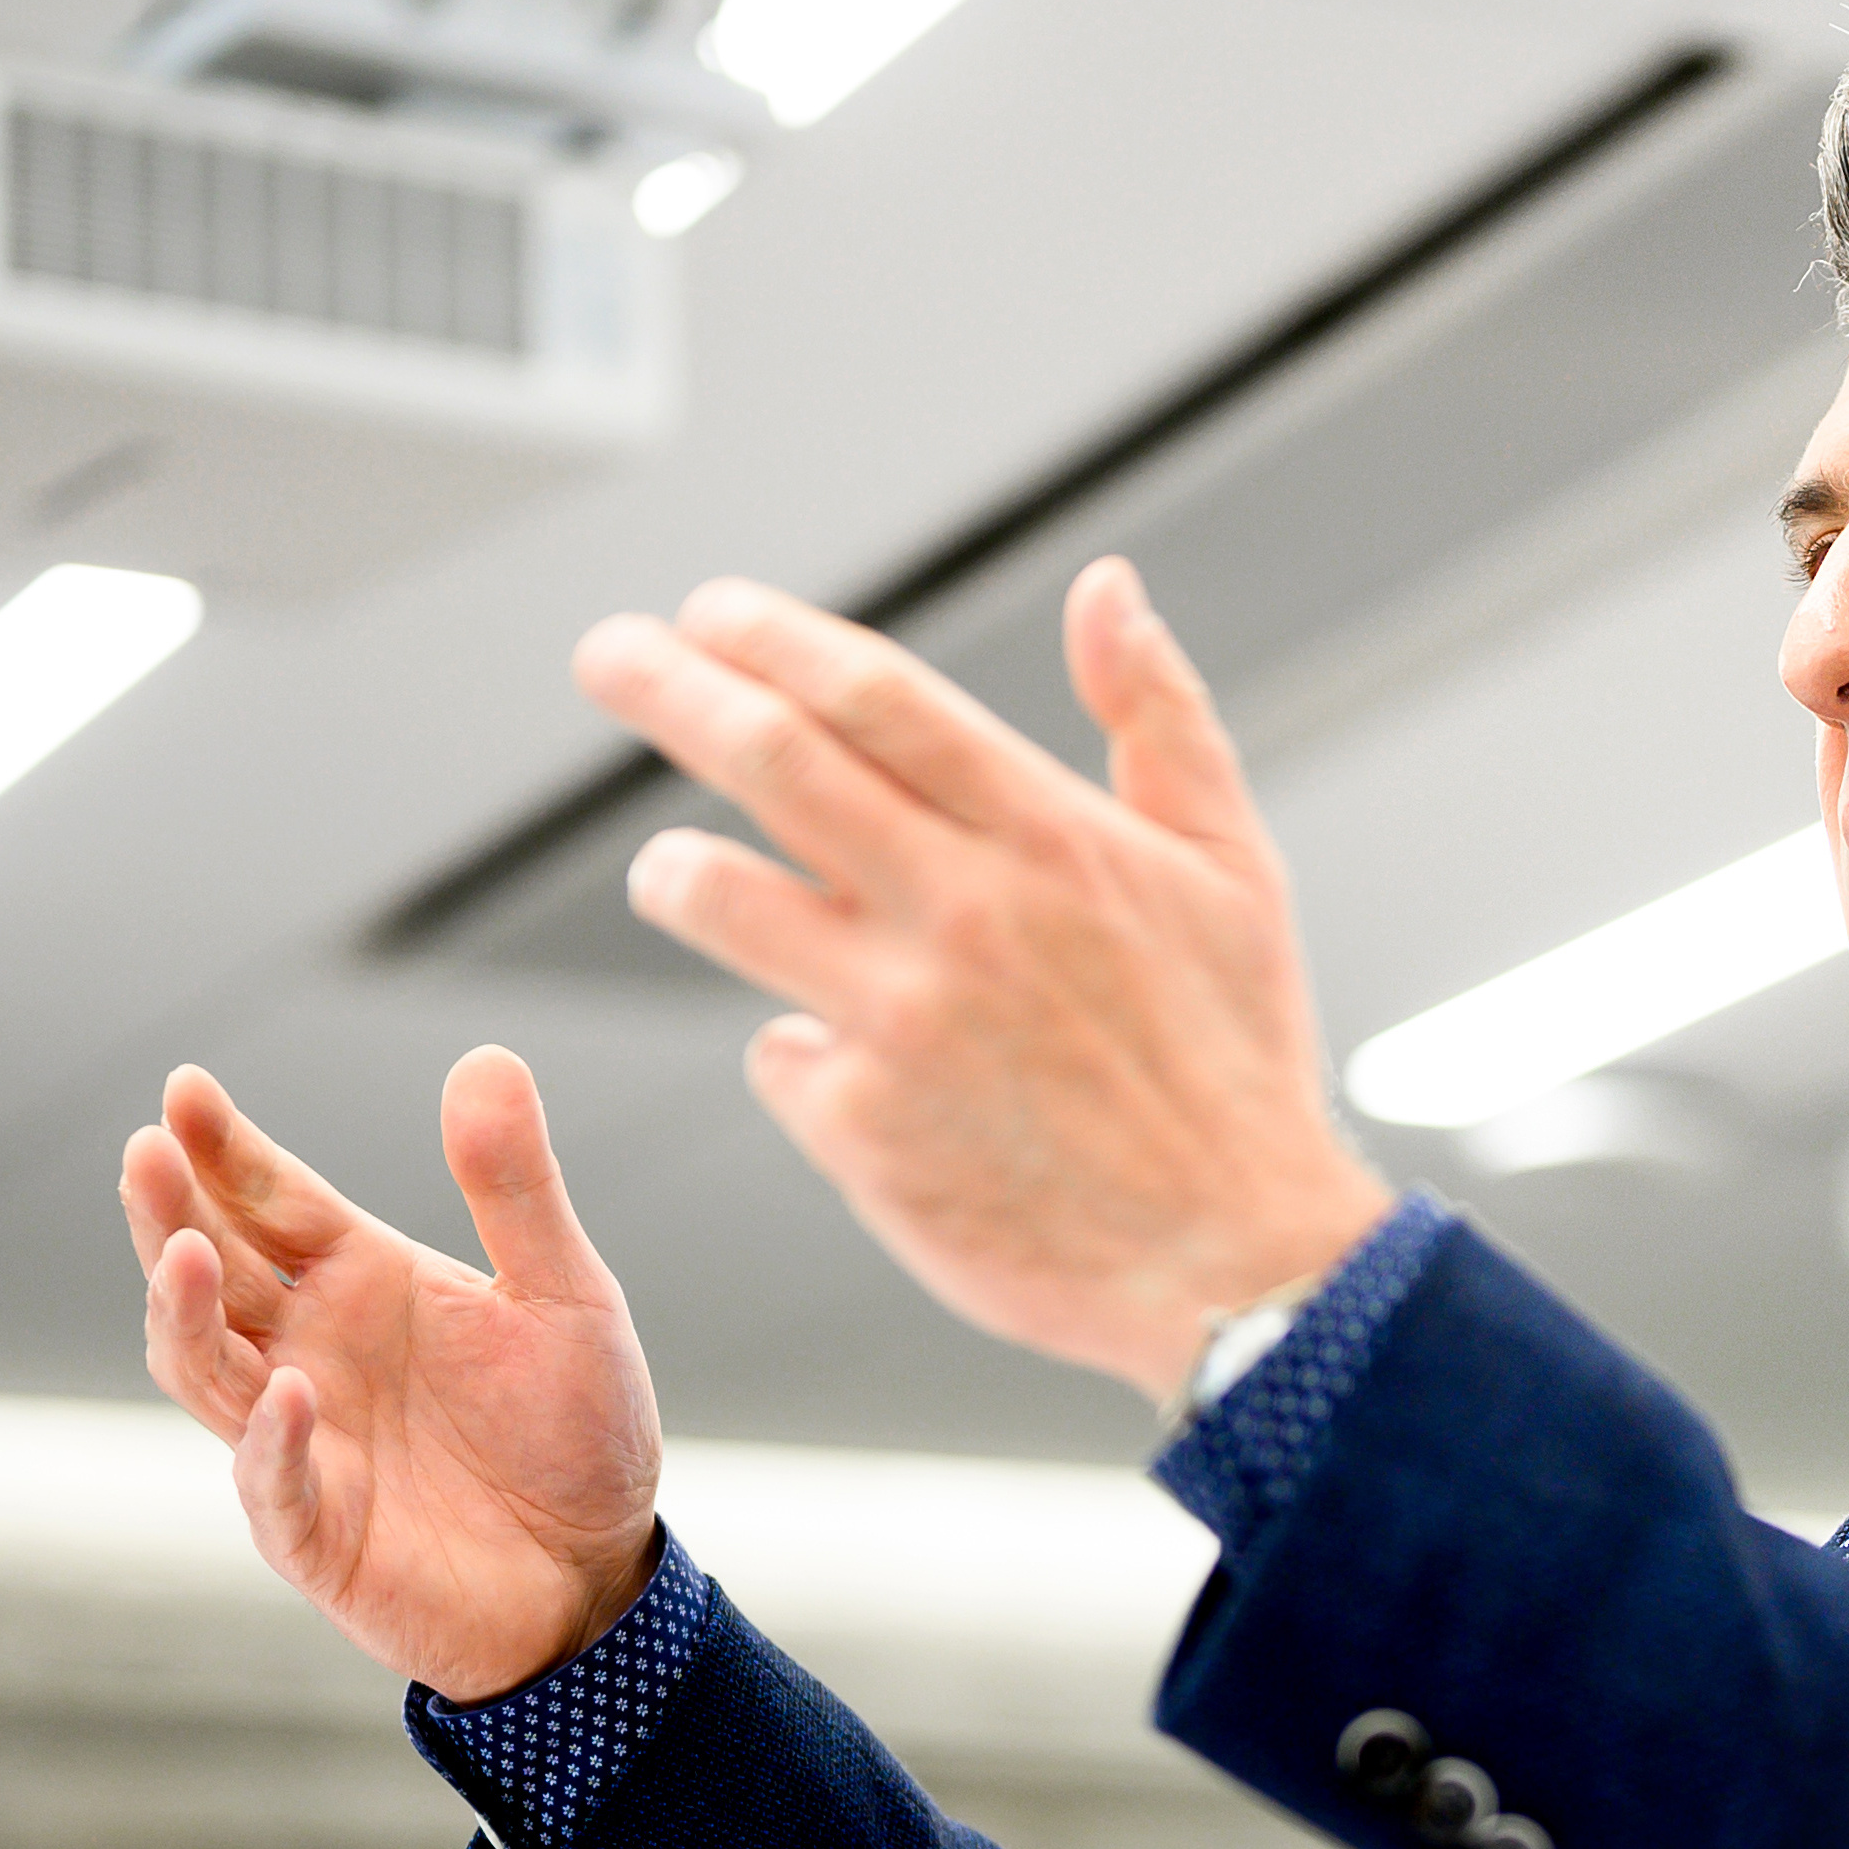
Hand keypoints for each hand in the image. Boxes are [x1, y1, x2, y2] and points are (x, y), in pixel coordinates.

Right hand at [124, 1049, 667, 1700]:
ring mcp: (300, 1441)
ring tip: (189, 1256)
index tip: (184, 1088)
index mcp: (358, 1280)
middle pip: (210, 1271)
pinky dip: (271, 1443)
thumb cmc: (575, 1433)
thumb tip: (488, 1057)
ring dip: (185, 1315)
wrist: (600, 1577)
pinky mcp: (316, 1532)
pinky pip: (272, 1485)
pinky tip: (289, 1394)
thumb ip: (517, 1187)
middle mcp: (308, 1350)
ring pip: (205, 1369)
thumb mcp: (566, 1297)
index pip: (268, 1197)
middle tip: (146, 1154)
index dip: (221, 1146)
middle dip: (172, 1214)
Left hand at [571, 563, 1393, 1407]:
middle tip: (608, 655)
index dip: (769, 636)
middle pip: (768, 758)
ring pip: (720, 897)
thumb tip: (1107, 585)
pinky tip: (829, 1055)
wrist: (1240, 1263)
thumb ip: (1159, 718)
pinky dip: (792, 1044)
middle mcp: (963, 913)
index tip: (709, 612)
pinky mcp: (863, 1132)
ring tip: (668, 866)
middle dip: (664, 687)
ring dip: (673, 867)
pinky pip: (777, 1056)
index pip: (870, 693)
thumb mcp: (1233, 870)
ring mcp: (901, 1024)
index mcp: (1050, 837)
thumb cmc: (1237, 1061)